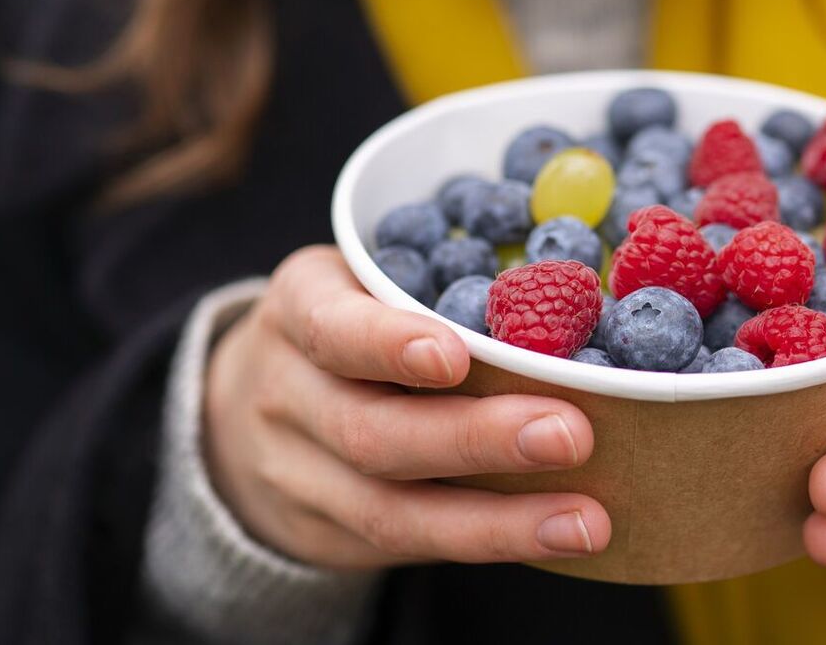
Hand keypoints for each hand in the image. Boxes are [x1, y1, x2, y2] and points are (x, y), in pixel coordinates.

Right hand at [204, 245, 611, 570]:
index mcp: (301, 306)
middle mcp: (287, 393)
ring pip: (389, 511)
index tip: (455, 355)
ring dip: (497, 521)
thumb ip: (440, 282)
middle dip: (475, 439)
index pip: (333, 328)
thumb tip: (576, 282)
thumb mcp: (364, 279)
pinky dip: (487, 543)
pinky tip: (556, 537)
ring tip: (584, 520)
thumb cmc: (349, 324)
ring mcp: (299, 475)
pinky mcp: (326, 535)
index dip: (390, 345)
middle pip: (369, 431)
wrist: (241, 409)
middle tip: (570, 434)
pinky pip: (407, 546)